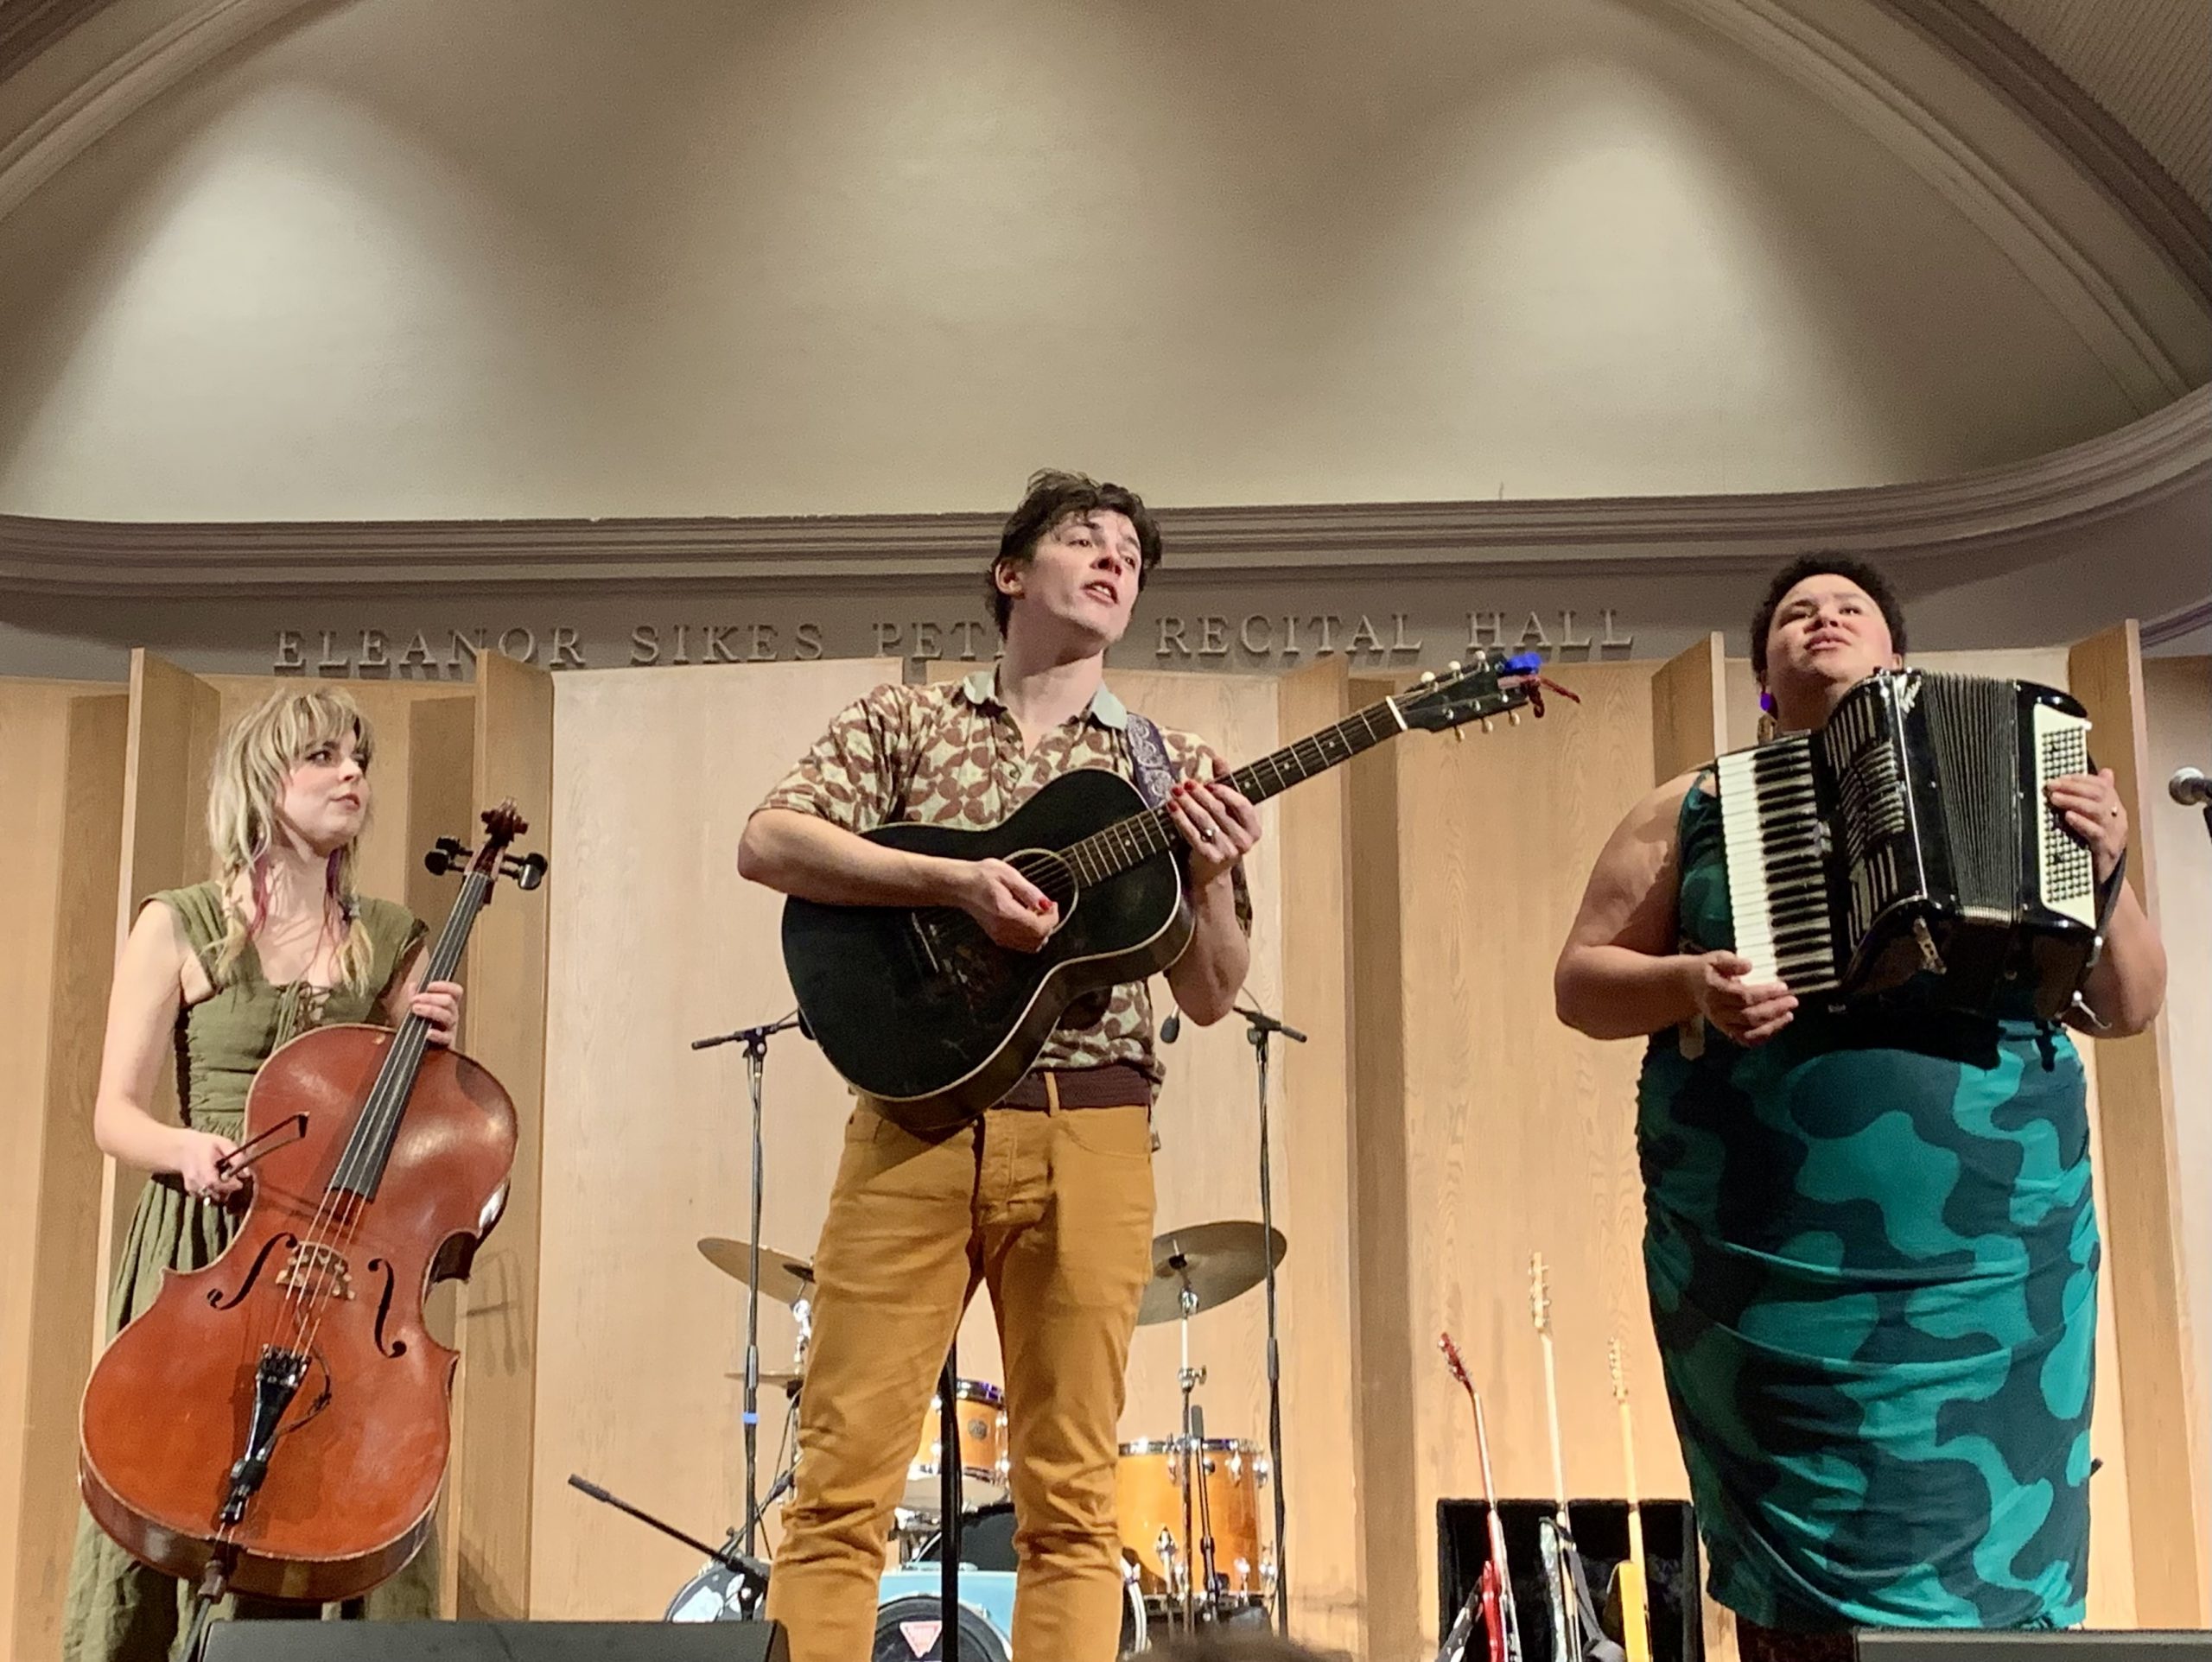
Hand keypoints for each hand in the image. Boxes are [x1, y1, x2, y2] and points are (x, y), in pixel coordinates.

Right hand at [170, 1127, 245, 1202]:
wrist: (184, 1150)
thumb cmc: (207, 1145)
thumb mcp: (224, 1144)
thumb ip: (236, 1157)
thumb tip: (246, 1173)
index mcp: (202, 1165)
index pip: (212, 1182)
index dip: (228, 1186)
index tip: (239, 1183)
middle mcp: (194, 1178)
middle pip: (214, 1192)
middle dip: (228, 1190)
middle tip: (235, 1181)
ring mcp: (192, 1186)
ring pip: (212, 1197)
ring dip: (223, 1193)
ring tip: (225, 1180)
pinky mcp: (192, 1192)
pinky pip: (208, 1197)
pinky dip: (216, 1193)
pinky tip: (217, 1182)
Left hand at [411, 980, 463, 1045]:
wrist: (414, 1047)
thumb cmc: (418, 1026)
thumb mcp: (416, 1008)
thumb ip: (415, 996)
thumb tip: (413, 985)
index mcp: (447, 1005)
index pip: (455, 991)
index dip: (444, 986)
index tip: (429, 986)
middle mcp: (452, 1015)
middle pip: (449, 1002)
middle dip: (431, 998)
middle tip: (415, 999)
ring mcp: (450, 1028)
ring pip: (447, 1016)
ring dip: (431, 1010)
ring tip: (415, 1009)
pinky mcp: (446, 1042)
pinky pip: (445, 1037)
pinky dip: (437, 1034)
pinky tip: (427, 1032)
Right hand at [955, 858, 1057, 951]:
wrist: (960, 885)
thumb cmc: (980, 877)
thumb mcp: (1008, 874)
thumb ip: (1029, 891)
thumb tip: (1045, 903)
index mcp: (1006, 913)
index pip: (1039, 927)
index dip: (1052, 918)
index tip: (1052, 905)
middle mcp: (1002, 929)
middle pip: (1038, 940)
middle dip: (1048, 924)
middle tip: (1045, 907)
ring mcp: (999, 936)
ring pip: (1031, 946)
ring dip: (1040, 931)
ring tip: (1035, 913)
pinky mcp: (998, 938)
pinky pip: (1022, 945)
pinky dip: (1030, 935)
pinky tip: (1026, 918)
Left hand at [1166, 778, 1261, 887]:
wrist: (1210, 872)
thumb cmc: (1221, 835)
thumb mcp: (1228, 812)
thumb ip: (1226, 784)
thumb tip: (1218, 758)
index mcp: (1254, 829)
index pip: (1243, 805)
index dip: (1226, 792)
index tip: (1208, 783)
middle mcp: (1244, 842)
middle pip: (1219, 811)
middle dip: (1200, 795)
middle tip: (1185, 783)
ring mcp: (1228, 852)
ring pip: (1205, 821)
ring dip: (1187, 804)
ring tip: (1175, 792)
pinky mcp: (1210, 859)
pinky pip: (1192, 834)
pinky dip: (1180, 819)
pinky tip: (1172, 808)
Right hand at [1684, 950, 1795, 1046]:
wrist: (1690, 986)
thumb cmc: (1708, 970)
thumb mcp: (1716, 958)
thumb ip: (1731, 962)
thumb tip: (1749, 965)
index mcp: (1714, 991)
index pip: (1743, 996)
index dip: (1765, 993)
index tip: (1782, 987)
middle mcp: (1717, 1011)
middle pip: (1749, 1016)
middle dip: (1774, 1009)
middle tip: (1792, 1001)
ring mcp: (1722, 1024)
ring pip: (1749, 1031)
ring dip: (1772, 1025)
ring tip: (1788, 1015)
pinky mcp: (1727, 1031)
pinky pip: (1747, 1039)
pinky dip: (1764, 1036)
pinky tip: (1777, 1025)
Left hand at [2046, 768, 2127, 882]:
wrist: (2103, 877)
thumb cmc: (2095, 845)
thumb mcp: (2096, 819)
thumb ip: (2096, 797)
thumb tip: (2105, 772)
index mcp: (2114, 809)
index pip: (2102, 786)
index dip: (2081, 779)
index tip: (2060, 777)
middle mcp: (2117, 819)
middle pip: (2100, 795)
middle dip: (2074, 787)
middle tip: (2053, 785)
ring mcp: (2113, 835)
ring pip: (2098, 811)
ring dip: (2074, 801)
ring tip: (2056, 798)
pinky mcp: (2106, 850)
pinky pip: (2096, 833)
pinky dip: (2082, 823)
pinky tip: (2069, 817)